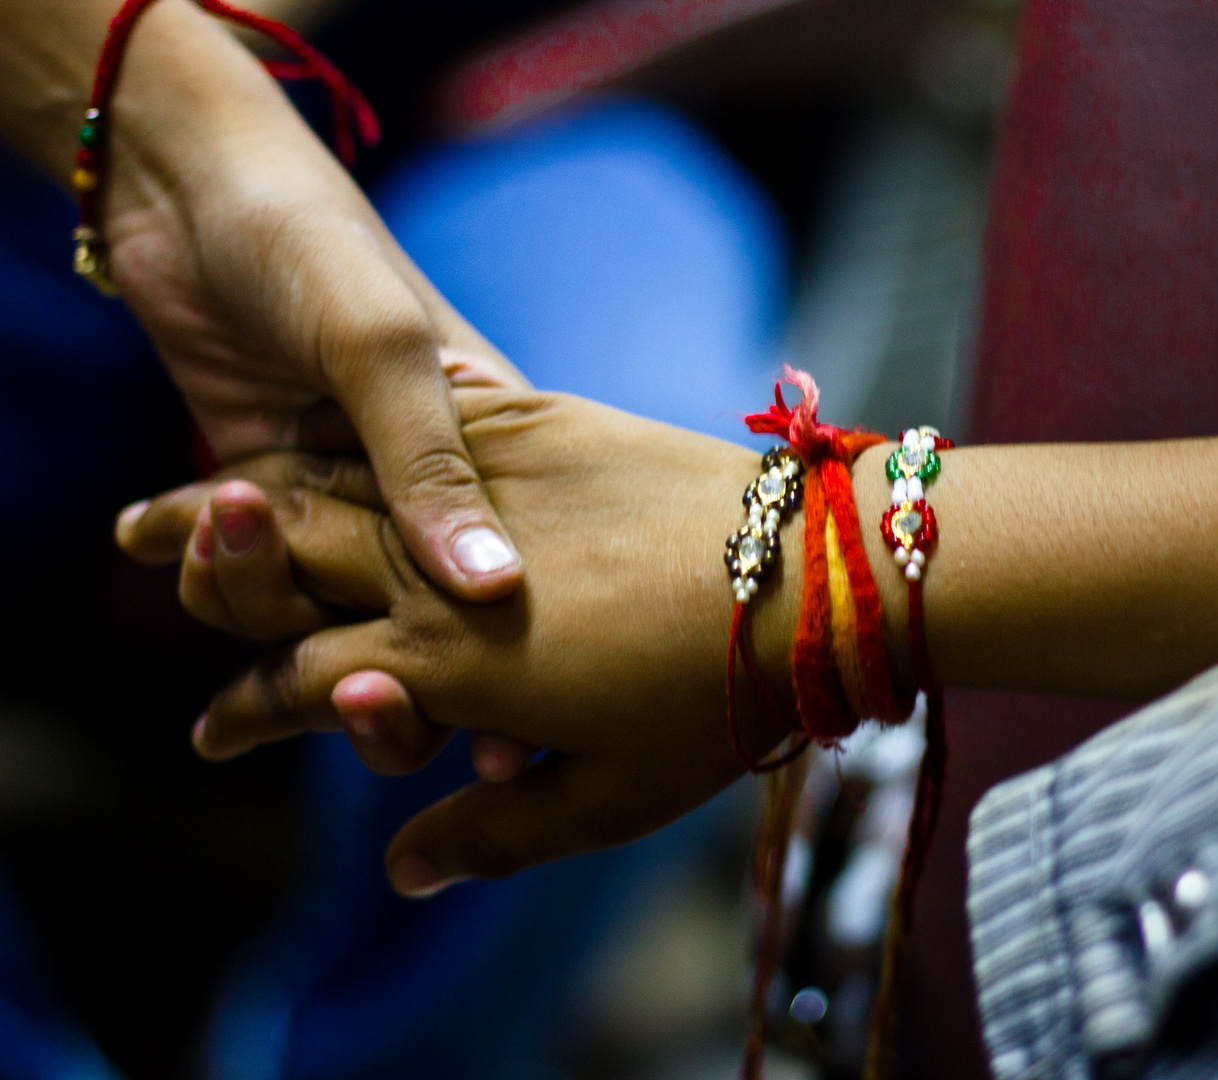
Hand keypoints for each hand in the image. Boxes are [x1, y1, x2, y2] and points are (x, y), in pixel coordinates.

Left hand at [0, 0, 524, 598]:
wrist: (184, 190)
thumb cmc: (313, 245)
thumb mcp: (385, 348)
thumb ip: (433, 469)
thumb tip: (494, 591)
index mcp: (499, 450)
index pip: (513, 573)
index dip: (481, 634)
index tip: (464, 689)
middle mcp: (422, 487)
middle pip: (410, 620)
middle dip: (348, 631)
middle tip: (301, 598)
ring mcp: (340, 499)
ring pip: (317, 610)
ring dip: (252, 586)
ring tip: (217, 513)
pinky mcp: (265, 496)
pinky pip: (249, 577)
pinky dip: (208, 566)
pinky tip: (172, 521)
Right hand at [122, 389, 800, 895]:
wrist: (811, 573)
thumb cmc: (716, 702)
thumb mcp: (607, 796)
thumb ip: (494, 830)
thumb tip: (403, 872)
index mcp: (442, 665)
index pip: (301, 688)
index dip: (245, 715)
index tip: (208, 735)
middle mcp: (437, 569)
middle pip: (282, 563)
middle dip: (202, 566)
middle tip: (132, 546)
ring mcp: (483, 485)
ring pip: (329, 479)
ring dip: (248, 486)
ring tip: (192, 489)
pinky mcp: (537, 420)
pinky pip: (418, 421)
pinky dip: (356, 426)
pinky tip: (328, 416)